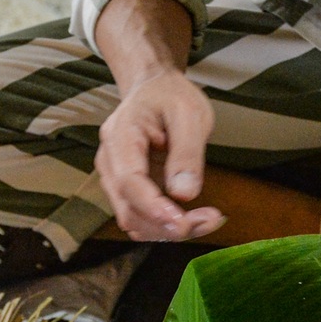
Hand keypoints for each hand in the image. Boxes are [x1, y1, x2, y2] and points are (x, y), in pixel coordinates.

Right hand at [92, 0, 221, 241]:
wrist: (153, 90)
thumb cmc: (170, 96)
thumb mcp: (189, 113)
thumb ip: (187, 152)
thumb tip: (184, 194)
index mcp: (120, 136)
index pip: (129, 182)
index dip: (154, 208)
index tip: (184, 223)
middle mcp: (109, 163)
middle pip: (130, 210)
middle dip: (167, 225)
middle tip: (211, 221)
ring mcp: (115, 180)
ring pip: (135, 222)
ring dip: (169, 231)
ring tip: (208, 220)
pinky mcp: (128, 192)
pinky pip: (143, 219)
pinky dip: (167, 226)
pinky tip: (194, 218)